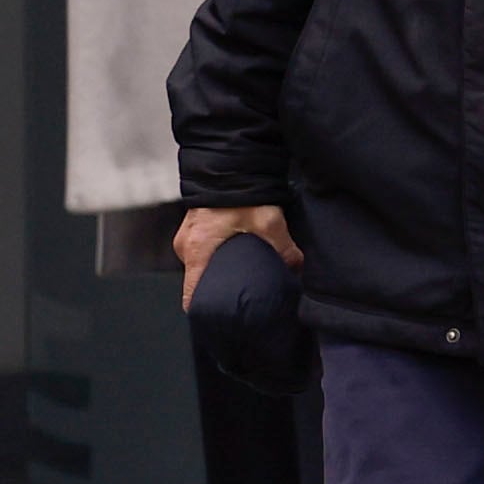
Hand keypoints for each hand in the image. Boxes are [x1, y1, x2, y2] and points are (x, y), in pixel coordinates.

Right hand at [175, 203, 298, 311]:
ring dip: (217, 273)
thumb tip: (297, 269)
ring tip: (239, 282)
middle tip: (238, 302)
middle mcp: (186, 246)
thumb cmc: (240, 192)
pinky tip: (234, 261)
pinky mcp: (194, 228)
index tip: (218, 321)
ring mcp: (187, 237)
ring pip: (200, 266)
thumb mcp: (269, 222)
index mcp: (197, 250)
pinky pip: (202, 252)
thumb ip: (285, 249)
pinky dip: (216, 258)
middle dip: (216, 292)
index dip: (203, 310)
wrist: (228, 162)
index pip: (190, 294)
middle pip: (197, 281)